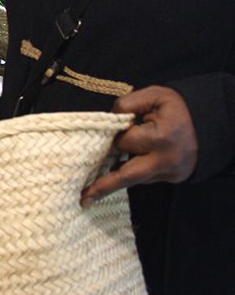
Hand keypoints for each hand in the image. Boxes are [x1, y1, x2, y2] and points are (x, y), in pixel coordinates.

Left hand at [80, 85, 198, 207]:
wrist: (209, 124)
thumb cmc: (177, 108)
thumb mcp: (154, 95)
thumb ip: (128, 103)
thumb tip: (108, 119)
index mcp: (160, 138)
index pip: (124, 142)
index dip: (113, 136)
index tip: (106, 132)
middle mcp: (165, 160)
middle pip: (128, 176)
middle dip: (104, 187)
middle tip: (84, 199)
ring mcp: (170, 173)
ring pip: (135, 177)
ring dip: (117, 176)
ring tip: (93, 187)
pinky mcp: (173, 179)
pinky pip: (147, 178)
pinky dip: (134, 172)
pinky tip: (121, 170)